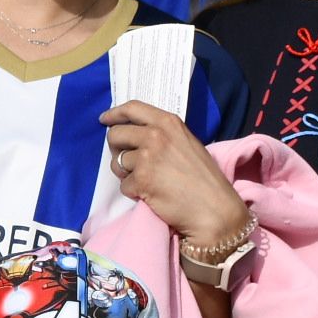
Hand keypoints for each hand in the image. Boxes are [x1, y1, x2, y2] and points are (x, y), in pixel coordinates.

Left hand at [102, 101, 250, 249]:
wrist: (213, 208)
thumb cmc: (203, 178)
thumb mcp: (186, 143)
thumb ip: (163, 134)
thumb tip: (135, 134)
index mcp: (168, 122)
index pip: (132, 109)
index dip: (114, 114)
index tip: (104, 119)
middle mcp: (156, 135)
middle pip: (115, 134)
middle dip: (116, 149)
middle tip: (128, 161)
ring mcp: (147, 157)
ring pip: (117, 162)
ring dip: (126, 174)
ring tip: (147, 181)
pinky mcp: (141, 180)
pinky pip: (124, 185)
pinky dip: (134, 192)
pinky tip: (151, 194)